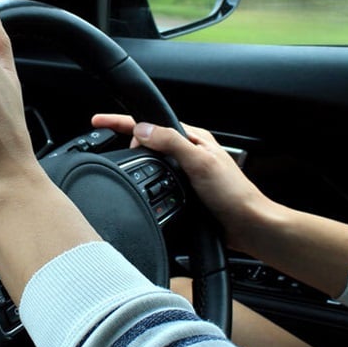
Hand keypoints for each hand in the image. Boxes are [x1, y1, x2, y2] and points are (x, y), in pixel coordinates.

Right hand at [90, 113, 270, 251]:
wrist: (248, 225)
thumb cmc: (233, 194)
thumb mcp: (199, 162)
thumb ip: (170, 143)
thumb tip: (141, 130)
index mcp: (193, 138)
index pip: (150, 123)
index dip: (122, 122)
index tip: (99, 121)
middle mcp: (188, 151)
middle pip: (148, 139)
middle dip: (126, 141)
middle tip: (112, 151)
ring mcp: (186, 170)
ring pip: (151, 159)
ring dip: (135, 161)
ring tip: (119, 163)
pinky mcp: (184, 189)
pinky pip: (157, 177)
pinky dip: (144, 178)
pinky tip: (139, 184)